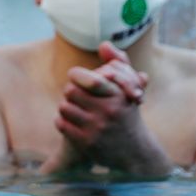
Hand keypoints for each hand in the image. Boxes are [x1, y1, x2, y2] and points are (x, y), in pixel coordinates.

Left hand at [49, 43, 166, 172]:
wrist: (135, 152)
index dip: (77, 76)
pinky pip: (60, 124)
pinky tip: (69, 122)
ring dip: (65, 107)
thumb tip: (104, 43)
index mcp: (118, 96)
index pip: (88, 78)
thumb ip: (119, 64)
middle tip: (74, 95)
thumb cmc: (127, 114)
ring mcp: (97, 128)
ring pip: (64, 107)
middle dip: (70, 92)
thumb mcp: (128, 90)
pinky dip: (62, 121)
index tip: (76, 79)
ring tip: (72, 109)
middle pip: (71, 91)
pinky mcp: (86, 143)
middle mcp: (108, 111)